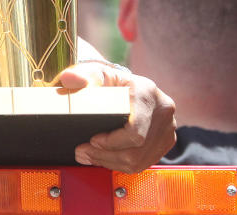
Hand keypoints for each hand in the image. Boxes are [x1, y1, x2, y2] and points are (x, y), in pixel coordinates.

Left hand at [58, 62, 175, 172]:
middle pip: (136, 149)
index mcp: (147, 92)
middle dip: (106, 155)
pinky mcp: (166, 141)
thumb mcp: (94, 72)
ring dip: (111, 162)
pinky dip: (122, 164)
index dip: (112, 142)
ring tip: (89, 156)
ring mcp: (167, 127)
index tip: (93, 140)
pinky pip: (144, 162)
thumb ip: (81, 75)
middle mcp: (162, 110)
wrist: (124, 85)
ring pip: (140, 160)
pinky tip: (105, 158)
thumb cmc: (108, 79)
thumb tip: (69, 79)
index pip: (135, 131)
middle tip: (83, 152)